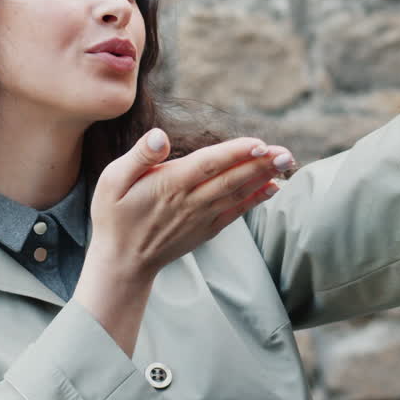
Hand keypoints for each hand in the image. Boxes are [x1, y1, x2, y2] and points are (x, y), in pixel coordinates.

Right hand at [89, 129, 293, 278]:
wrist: (121, 263)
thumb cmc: (113, 217)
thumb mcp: (112, 180)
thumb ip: (139, 156)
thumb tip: (160, 136)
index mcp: (169, 185)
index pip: (208, 164)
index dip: (235, 153)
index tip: (259, 144)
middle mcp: (190, 201)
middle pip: (231, 179)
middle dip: (261, 165)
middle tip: (287, 153)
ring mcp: (200, 218)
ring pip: (237, 194)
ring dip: (264, 178)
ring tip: (287, 164)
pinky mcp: (205, 230)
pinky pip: (235, 213)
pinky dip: (255, 200)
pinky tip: (273, 189)